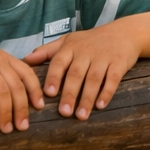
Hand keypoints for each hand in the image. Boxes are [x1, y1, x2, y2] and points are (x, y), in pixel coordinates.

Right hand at [0, 32, 43, 132]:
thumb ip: (0, 69)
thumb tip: (11, 91)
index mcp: (4, 57)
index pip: (27, 73)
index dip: (35, 90)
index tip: (40, 106)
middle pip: (17, 86)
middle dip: (22, 108)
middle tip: (22, 127)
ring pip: (2, 91)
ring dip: (6, 113)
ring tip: (6, 129)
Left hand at [25, 25, 141, 119]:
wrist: (124, 33)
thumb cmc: (91, 41)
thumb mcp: (69, 41)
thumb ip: (47, 51)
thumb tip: (25, 59)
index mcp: (71, 48)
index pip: (59, 62)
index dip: (54, 77)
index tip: (48, 94)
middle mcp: (86, 52)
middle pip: (76, 74)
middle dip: (70, 94)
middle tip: (64, 112)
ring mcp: (103, 57)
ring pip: (94, 79)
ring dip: (87, 98)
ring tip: (81, 115)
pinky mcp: (119, 63)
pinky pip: (112, 79)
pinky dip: (106, 92)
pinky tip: (100, 106)